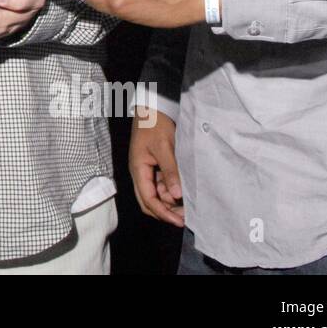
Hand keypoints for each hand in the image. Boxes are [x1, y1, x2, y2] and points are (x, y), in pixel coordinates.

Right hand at [129, 105, 183, 225]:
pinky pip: (162, 183)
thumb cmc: (155, 124)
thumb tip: (176, 196)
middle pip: (150, 200)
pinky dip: (172, 188)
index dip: (163, 213)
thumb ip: (170, 172)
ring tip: (188, 200)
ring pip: (157, 193)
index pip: (148, 200)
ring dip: (170, 199)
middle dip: (166, 210)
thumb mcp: (164, 147)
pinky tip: (184, 188)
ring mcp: (147, 168)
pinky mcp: (154, 164)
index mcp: (138, 169)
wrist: (153, 106)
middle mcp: (140, 172)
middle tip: (185, 216)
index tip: (179, 221)